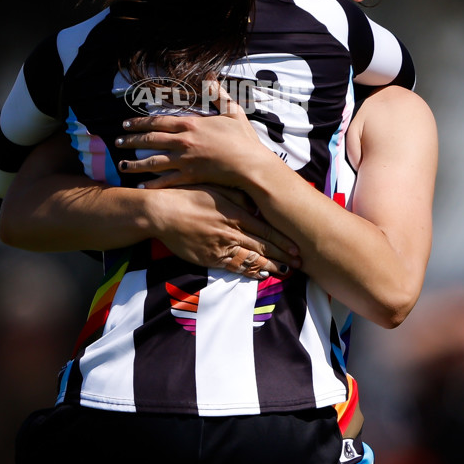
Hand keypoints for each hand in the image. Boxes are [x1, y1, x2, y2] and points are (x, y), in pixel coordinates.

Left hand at [115, 83, 265, 189]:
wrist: (251, 165)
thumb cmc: (243, 139)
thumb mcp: (232, 112)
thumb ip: (218, 95)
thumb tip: (210, 76)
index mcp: (191, 124)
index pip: (158, 121)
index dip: (140, 123)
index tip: (126, 123)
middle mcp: (184, 141)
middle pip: (151, 140)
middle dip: (131, 140)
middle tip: (117, 141)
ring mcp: (186, 160)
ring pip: (153, 161)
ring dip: (135, 163)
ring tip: (121, 165)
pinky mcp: (191, 177)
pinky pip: (167, 181)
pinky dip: (152, 184)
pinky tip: (140, 187)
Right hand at [148, 184, 300, 279]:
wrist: (163, 212)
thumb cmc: (189, 195)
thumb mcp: (217, 188)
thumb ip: (238, 197)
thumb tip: (256, 204)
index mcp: (236, 213)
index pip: (266, 230)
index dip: (284, 241)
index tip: (298, 248)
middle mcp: (232, 232)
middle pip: (263, 247)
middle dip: (283, 257)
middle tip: (300, 264)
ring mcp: (221, 247)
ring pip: (251, 260)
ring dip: (270, 267)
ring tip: (285, 272)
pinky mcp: (210, 258)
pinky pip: (234, 267)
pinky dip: (249, 272)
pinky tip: (260, 275)